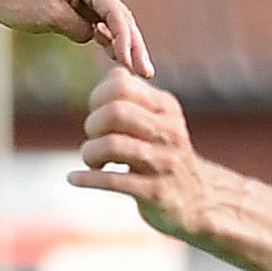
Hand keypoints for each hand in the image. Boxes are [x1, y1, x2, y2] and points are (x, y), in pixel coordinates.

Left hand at [0, 0, 150, 76]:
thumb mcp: (49, 16)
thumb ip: (78, 28)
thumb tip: (96, 37)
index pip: (115, 13)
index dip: (126, 40)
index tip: (132, 64)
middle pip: (120, 17)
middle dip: (133, 46)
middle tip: (146, 73)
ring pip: (112, 23)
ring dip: (124, 46)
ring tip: (138, 71)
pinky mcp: (74, 5)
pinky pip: (97, 24)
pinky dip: (107, 41)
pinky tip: (117, 58)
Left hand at [69, 69, 222, 236]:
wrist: (198, 200)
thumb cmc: (164, 155)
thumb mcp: (158, 121)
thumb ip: (134, 96)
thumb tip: (115, 70)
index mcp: (166, 108)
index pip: (121, 84)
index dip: (97, 96)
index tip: (95, 113)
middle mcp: (169, 131)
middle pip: (115, 112)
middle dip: (92, 125)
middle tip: (93, 139)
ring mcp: (164, 163)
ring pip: (112, 145)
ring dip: (89, 153)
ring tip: (91, 161)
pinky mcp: (156, 193)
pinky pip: (112, 181)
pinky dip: (85, 179)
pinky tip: (74, 178)